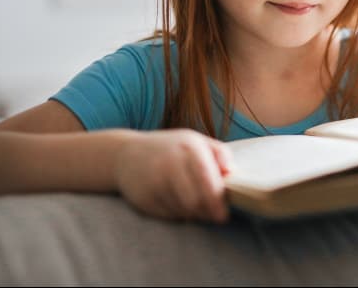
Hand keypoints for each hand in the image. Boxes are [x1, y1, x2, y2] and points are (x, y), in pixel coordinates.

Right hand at [114, 129, 233, 222]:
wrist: (125, 154)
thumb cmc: (170, 148)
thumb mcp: (196, 141)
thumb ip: (219, 153)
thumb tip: (232, 173)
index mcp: (189, 148)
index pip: (209, 182)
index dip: (218, 202)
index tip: (224, 214)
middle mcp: (171, 163)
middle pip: (197, 201)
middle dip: (208, 212)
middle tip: (214, 216)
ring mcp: (155, 181)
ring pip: (184, 210)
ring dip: (194, 214)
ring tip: (196, 207)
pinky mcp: (144, 197)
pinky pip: (169, 215)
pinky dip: (178, 215)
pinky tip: (178, 204)